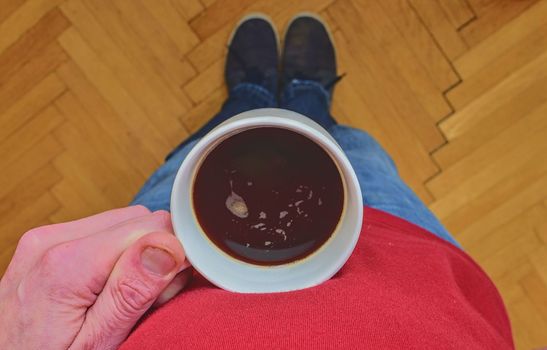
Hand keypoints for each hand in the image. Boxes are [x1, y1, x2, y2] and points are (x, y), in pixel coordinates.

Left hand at [0, 205, 190, 348]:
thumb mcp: (97, 343)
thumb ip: (132, 291)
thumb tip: (169, 245)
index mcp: (67, 264)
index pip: (153, 226)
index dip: (174, 254)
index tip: (169, 289)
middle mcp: (52, 240)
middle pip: (138, 220)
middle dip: (156, 255)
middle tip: (147, 300)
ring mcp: (45, 238)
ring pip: (123, 222)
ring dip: (137, 253)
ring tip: (123, 296)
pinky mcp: (46, 242)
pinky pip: (102, 231)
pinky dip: (116, 253)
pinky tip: (107, 285)